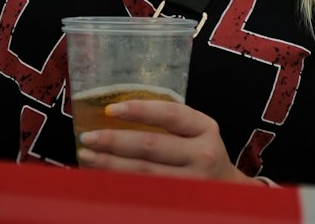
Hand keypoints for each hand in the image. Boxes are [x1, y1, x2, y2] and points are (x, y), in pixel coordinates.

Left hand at [76, 100, 245, 181]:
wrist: (227, 192)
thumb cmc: (201, 155)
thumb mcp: (196, 132)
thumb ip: (168, 123)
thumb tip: (114, 113)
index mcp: (204, 128)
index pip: (170, 113)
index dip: (139, 110)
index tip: (110, 110)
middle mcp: (201, 155)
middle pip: (151, 147)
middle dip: (115, 141)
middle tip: (88, 137)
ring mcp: (191, 182)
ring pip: (144, 174)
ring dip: (110, 165)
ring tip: (87, 157)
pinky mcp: (180, 203)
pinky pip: (144, 193)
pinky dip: (119, 185)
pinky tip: (101, 178)